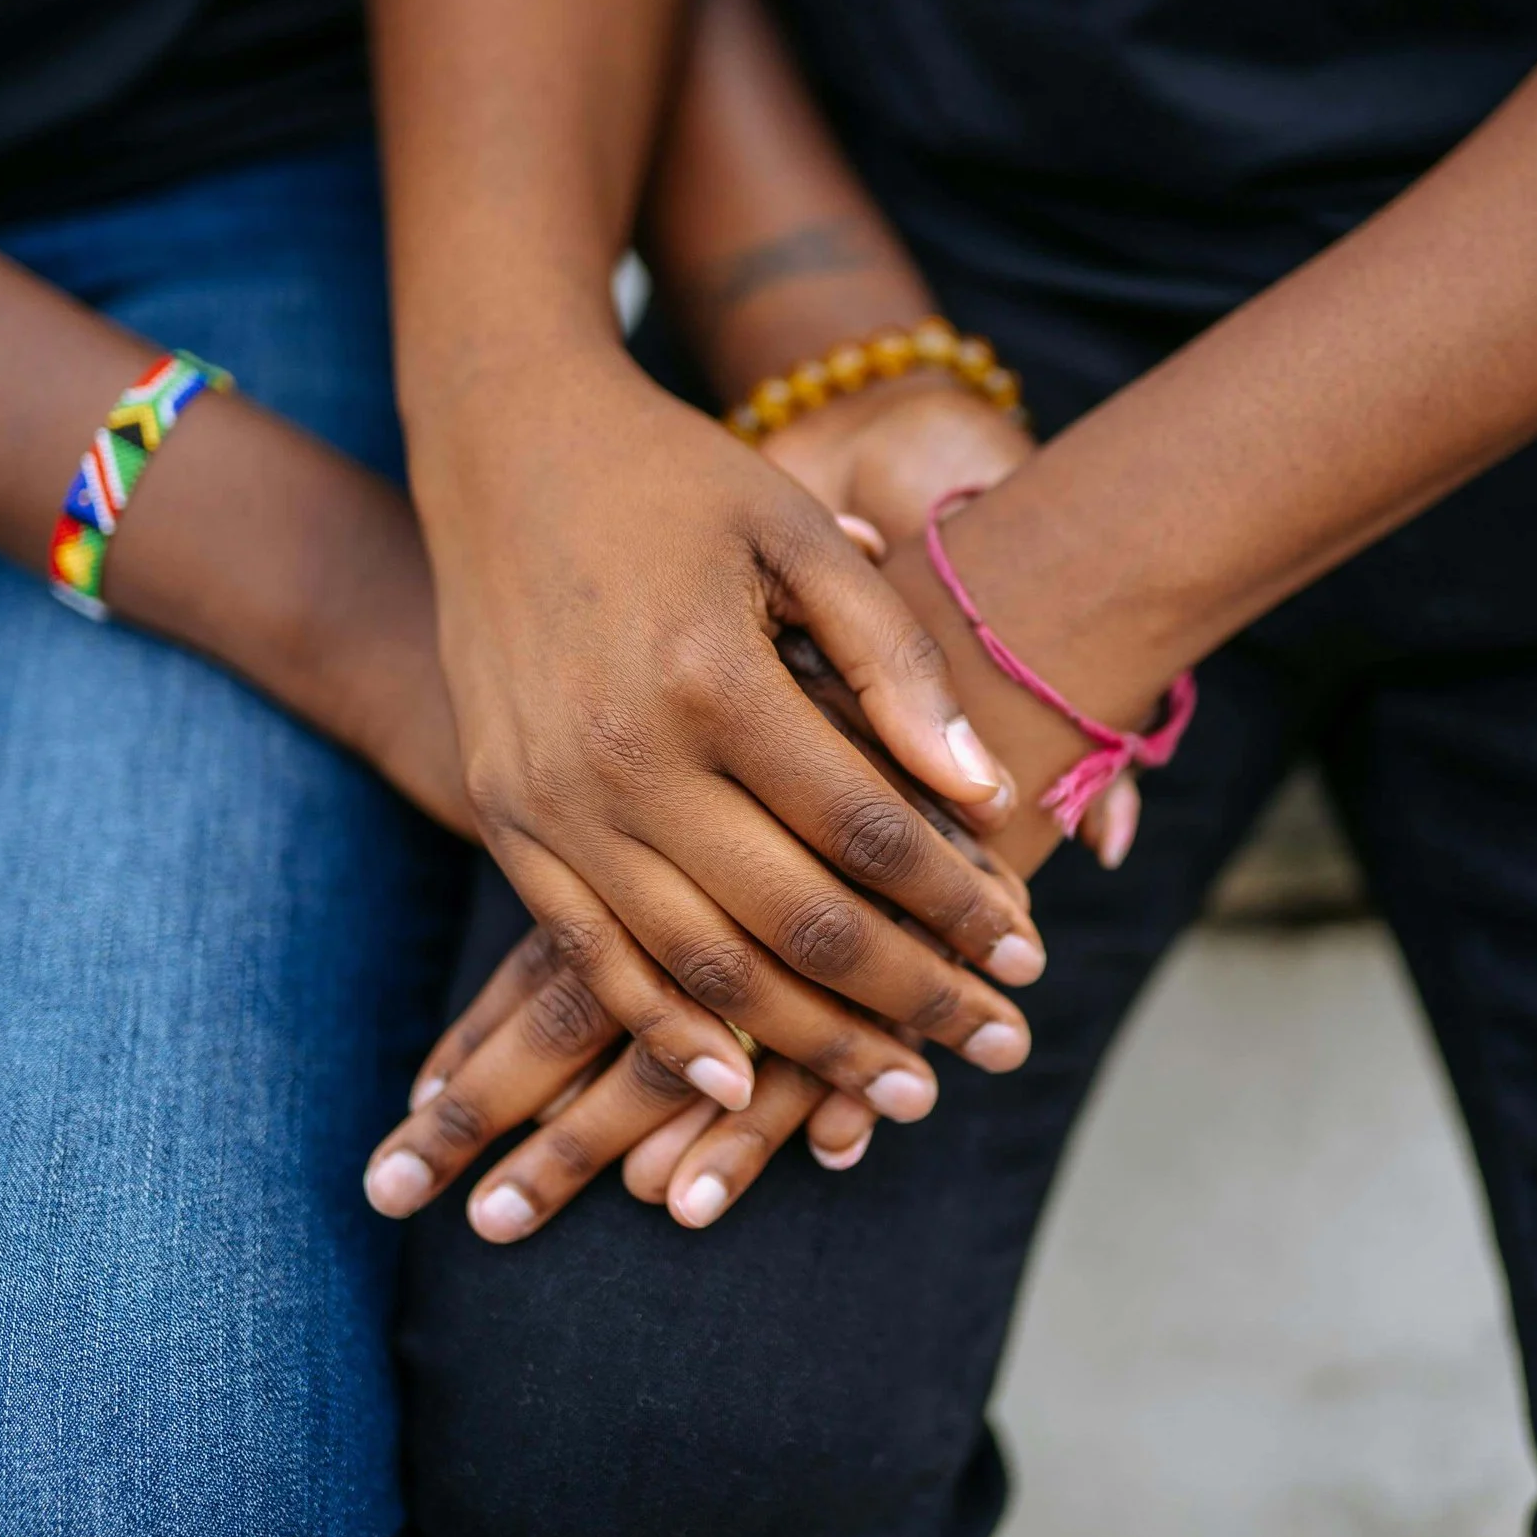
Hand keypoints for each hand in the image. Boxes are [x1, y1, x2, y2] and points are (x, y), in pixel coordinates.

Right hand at [406, 366, 1044, 1132]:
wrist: (504, 446)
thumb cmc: (678, 481)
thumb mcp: (799, 534)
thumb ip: (894, 661)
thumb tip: (985, 791)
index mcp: (711, 678)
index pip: (866, 830)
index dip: (959, 903)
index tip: (1033, 955)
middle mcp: (622, 758)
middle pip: (794, 923)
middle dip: (911, 1000)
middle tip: (998, 1050)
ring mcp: (551, 803)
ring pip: (700, 968)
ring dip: (810, 1044)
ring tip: (902, 1090)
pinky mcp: (503, 822)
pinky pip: (591, 961)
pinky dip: (670, 1031)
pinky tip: (742, 1083)